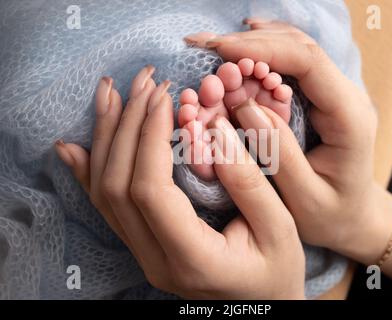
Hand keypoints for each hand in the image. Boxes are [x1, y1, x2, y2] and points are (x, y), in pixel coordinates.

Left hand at [55, 65, 304, 298]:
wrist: (258, 304)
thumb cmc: (275, 271)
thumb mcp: (281, 229)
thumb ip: (250, 183)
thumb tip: (216, 129)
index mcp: (193, 257)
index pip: (151, 191)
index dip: (151, 137)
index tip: (166, 97)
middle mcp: (156, 259)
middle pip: (118, 186)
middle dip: (127, 126)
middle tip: (144, 83)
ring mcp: (142, 254)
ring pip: (104, 193)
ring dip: (105, 139)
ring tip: (110, 94)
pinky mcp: (141, 244)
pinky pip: (105, 207)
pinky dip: (87, 171)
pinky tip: (74, 145)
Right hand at [185, 18, 391, 263]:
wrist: (355, 218)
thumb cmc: (331, 216)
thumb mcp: (304, 198)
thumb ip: (278, 152)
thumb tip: (247, 107)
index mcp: (347, 117)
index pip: (307, 62)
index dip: (261, 50)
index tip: (220, 52)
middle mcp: (345, 96)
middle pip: (299, 47)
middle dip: (249, 43)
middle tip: (203, 45)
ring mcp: (335, 93)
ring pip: (295, 49)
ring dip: (253, 45)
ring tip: (214, 47)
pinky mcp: (321, 98)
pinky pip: (292, 63)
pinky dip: (263, 52)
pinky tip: (242, 48)